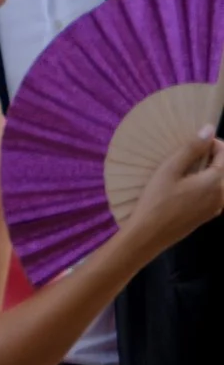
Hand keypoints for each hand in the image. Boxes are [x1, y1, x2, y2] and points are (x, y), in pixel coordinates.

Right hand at [117, 130, 223, 262]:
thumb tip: (209, 129)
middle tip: (185, 156)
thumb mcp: (170, 170)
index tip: (191, 143)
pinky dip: (204, 185)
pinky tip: (183, 188)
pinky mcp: (208, 215)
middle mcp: (222, 195)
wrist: (149, 235)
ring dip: (207, 171)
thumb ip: (192, 148)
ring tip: (183, 171)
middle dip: (209, 156)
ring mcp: (217, 207)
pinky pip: (214, 193)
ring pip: (219, 180)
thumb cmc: (156, 201)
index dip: (211, 142)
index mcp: (216, 181)